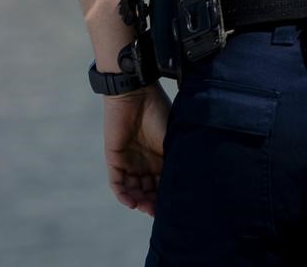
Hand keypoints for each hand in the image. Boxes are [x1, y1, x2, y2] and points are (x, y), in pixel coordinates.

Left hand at [103, 82, 169, 214]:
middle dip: (152, 202)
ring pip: (133, 189)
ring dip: (138, 201)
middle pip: (148, 190)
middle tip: (158, 212)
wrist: (136, 95)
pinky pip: (117, 183)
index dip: (167, 196)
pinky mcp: (114, 160)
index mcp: (162, 157)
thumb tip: (191, 179)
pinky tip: (132, 202)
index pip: (164, 182)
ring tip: (145, 208)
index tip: (174, 207)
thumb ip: (176, 157)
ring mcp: (129, 162)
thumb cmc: (159, 112)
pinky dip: (123, 195)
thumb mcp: (173, 138)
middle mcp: (146, 163)